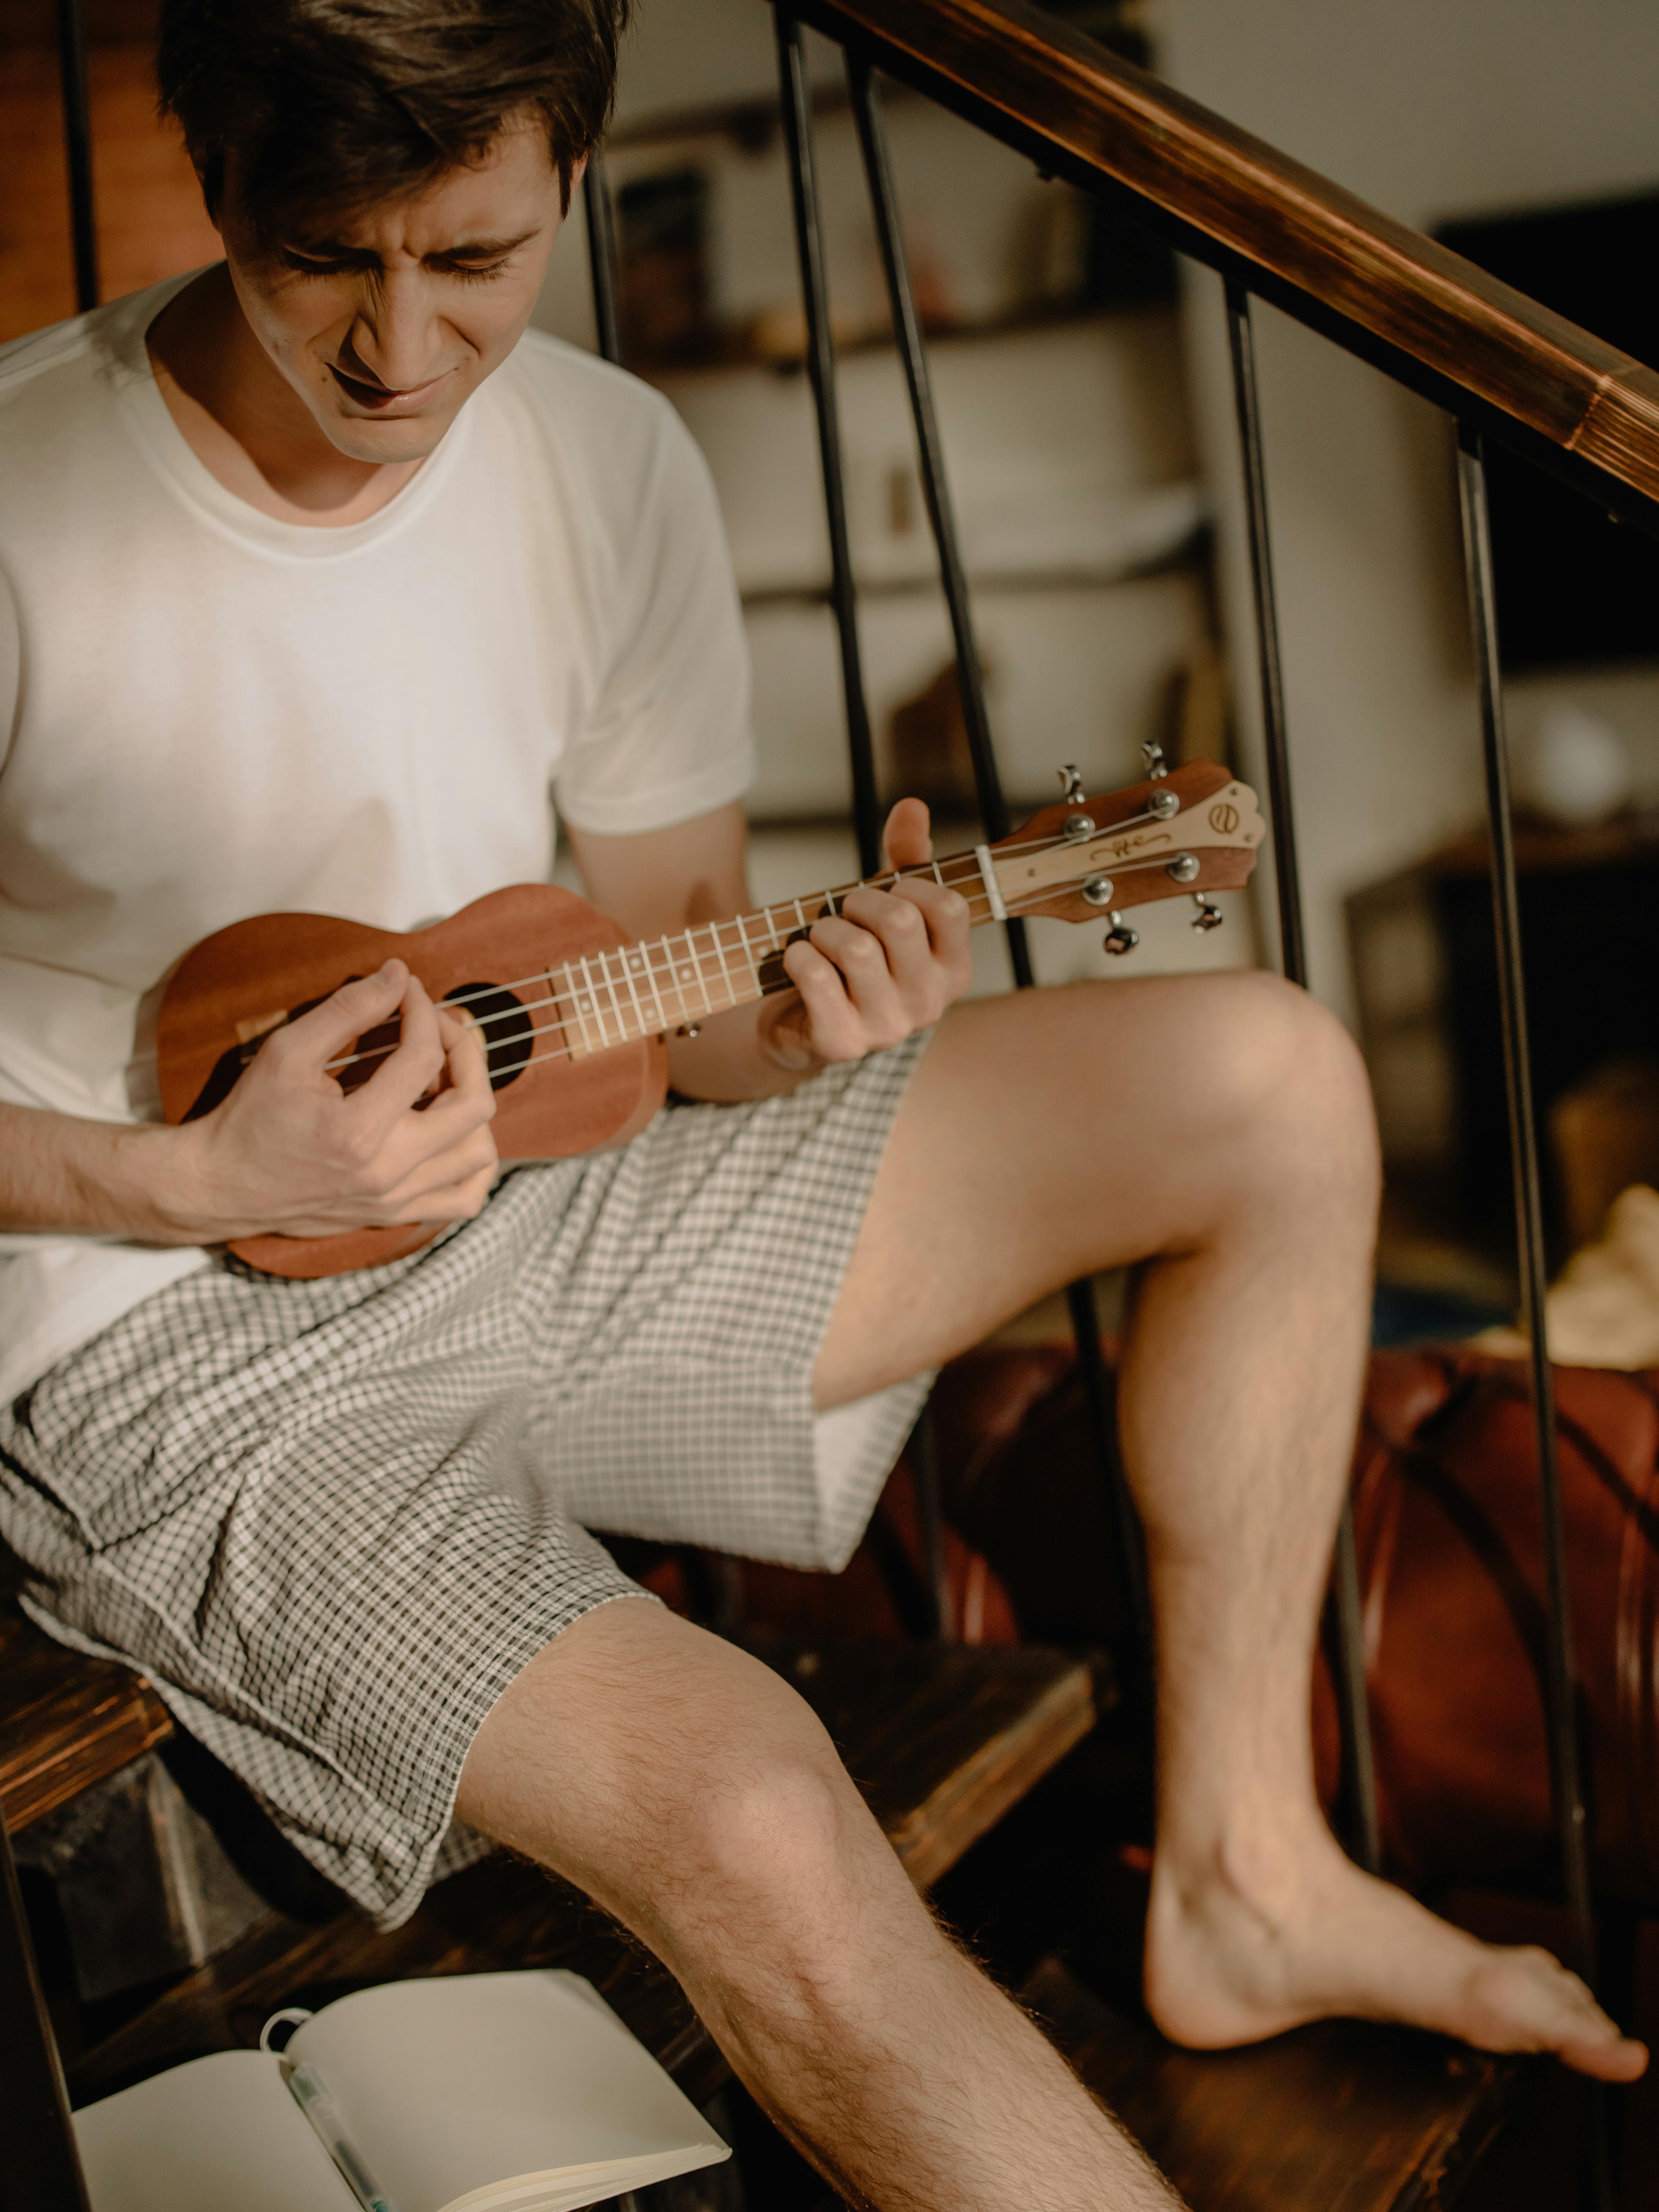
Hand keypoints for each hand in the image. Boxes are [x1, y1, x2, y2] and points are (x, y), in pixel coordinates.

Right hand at [168, 959, 498, 1241]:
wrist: (222, 1187)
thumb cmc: (250, 1118)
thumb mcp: (287, 1052)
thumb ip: (346, 1010)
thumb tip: (397, 976)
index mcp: (358, 1131)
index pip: (424, 1057)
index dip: (423, 1011)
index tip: (406, 992)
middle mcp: (388, 1172)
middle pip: (473, 1104)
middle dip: (465, 1050)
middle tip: (438, 1026)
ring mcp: (397, 1199)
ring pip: (480, 1154)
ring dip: (473, 1105)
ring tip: (440, 1079)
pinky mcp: (396, 1214)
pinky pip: (466, 1197)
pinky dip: (473, 1162)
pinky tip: (449, 1131)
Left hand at [758, 798, 972, 1070]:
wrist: (805, 1027)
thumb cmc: (856, 960)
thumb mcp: (887, 908)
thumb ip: (906, 857)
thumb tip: (913, 806)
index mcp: (954, 971)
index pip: (950, 907)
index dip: (910, 883)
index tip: (888, 891)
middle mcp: (930, 1004)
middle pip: (899, 920)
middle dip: (859, 902)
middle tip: (844, 911)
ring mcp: (889, 1029)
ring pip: (855, 947)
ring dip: (823, 929)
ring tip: (819, 938)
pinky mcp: (843, 1043)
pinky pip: (816, 975)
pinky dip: (797, 955)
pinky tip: (798, 960)